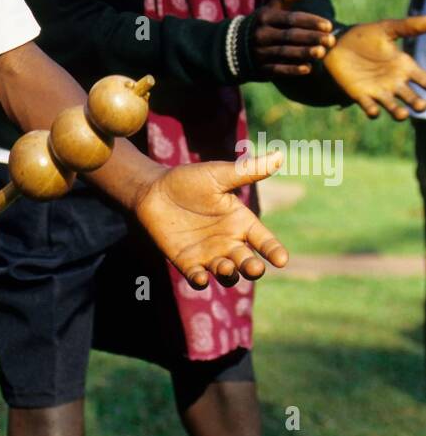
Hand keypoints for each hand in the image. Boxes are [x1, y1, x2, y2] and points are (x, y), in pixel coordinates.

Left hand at [133, 151, 287, 288]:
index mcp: (241, 222)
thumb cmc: (189, 180)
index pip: (263, 240)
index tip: (282, 259)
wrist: (153, 190)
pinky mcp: (187, 262)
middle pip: (246, 261)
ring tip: (226, 267)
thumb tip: (279, 155)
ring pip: (226, 273)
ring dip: (228, 274)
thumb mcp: (219, 175)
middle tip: (254, 268)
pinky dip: (200, 280)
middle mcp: (229, 242)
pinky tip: (201, 278)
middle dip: (252, 268)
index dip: (274, 250)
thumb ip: (248, 170)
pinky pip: (197, 276)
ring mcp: (209, 254)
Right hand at [250, 0, 335, 76]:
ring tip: (322, 52)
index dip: (310, 21)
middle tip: (332, 40)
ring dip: (304, 53)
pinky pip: (277, 69)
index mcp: (265, 17)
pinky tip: (308, 68)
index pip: (291, 18)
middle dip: (311, 37)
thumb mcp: (272, 7)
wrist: (235, 45)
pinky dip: (292, 69)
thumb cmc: (263, 23)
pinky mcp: (260, 67)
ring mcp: (260, 51)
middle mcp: (261, 34)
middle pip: (290, 35)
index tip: (329, 25)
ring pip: (284, 52)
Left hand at [322, 16, 425, 118]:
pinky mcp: (361, 95)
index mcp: (404, 66)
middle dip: (418, 103)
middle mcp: (394, 81)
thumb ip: (408, 26)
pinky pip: (370, 108)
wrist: (337, 43)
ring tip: (402, 114)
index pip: (423, 79)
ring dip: (399, 113)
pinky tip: (374, 110)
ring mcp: (379, 90)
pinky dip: (373, 111)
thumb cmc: (365, 36)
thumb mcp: (387, 29)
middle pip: (412, 97)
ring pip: (393, 107)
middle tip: (421, 105)